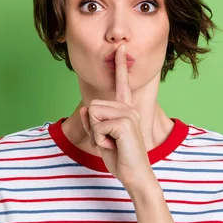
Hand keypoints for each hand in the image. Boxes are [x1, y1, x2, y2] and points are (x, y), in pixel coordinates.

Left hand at [79, 44, 153, 190]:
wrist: (135, 176)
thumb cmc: (120, 158)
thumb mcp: (101, 139)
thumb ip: (92, 123)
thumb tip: (87, 109)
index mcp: (125, 109)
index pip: (121, 84)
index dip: (120, 65)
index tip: (121, 47)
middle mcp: (129, 108)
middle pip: (93, 106)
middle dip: (94, 127)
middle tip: (110, 141)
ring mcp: (129, 114)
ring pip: (94, 115)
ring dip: (97, 134)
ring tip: (113, 143)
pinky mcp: (125, 123)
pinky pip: (97, 127)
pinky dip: (100, 140)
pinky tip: (115, 146)